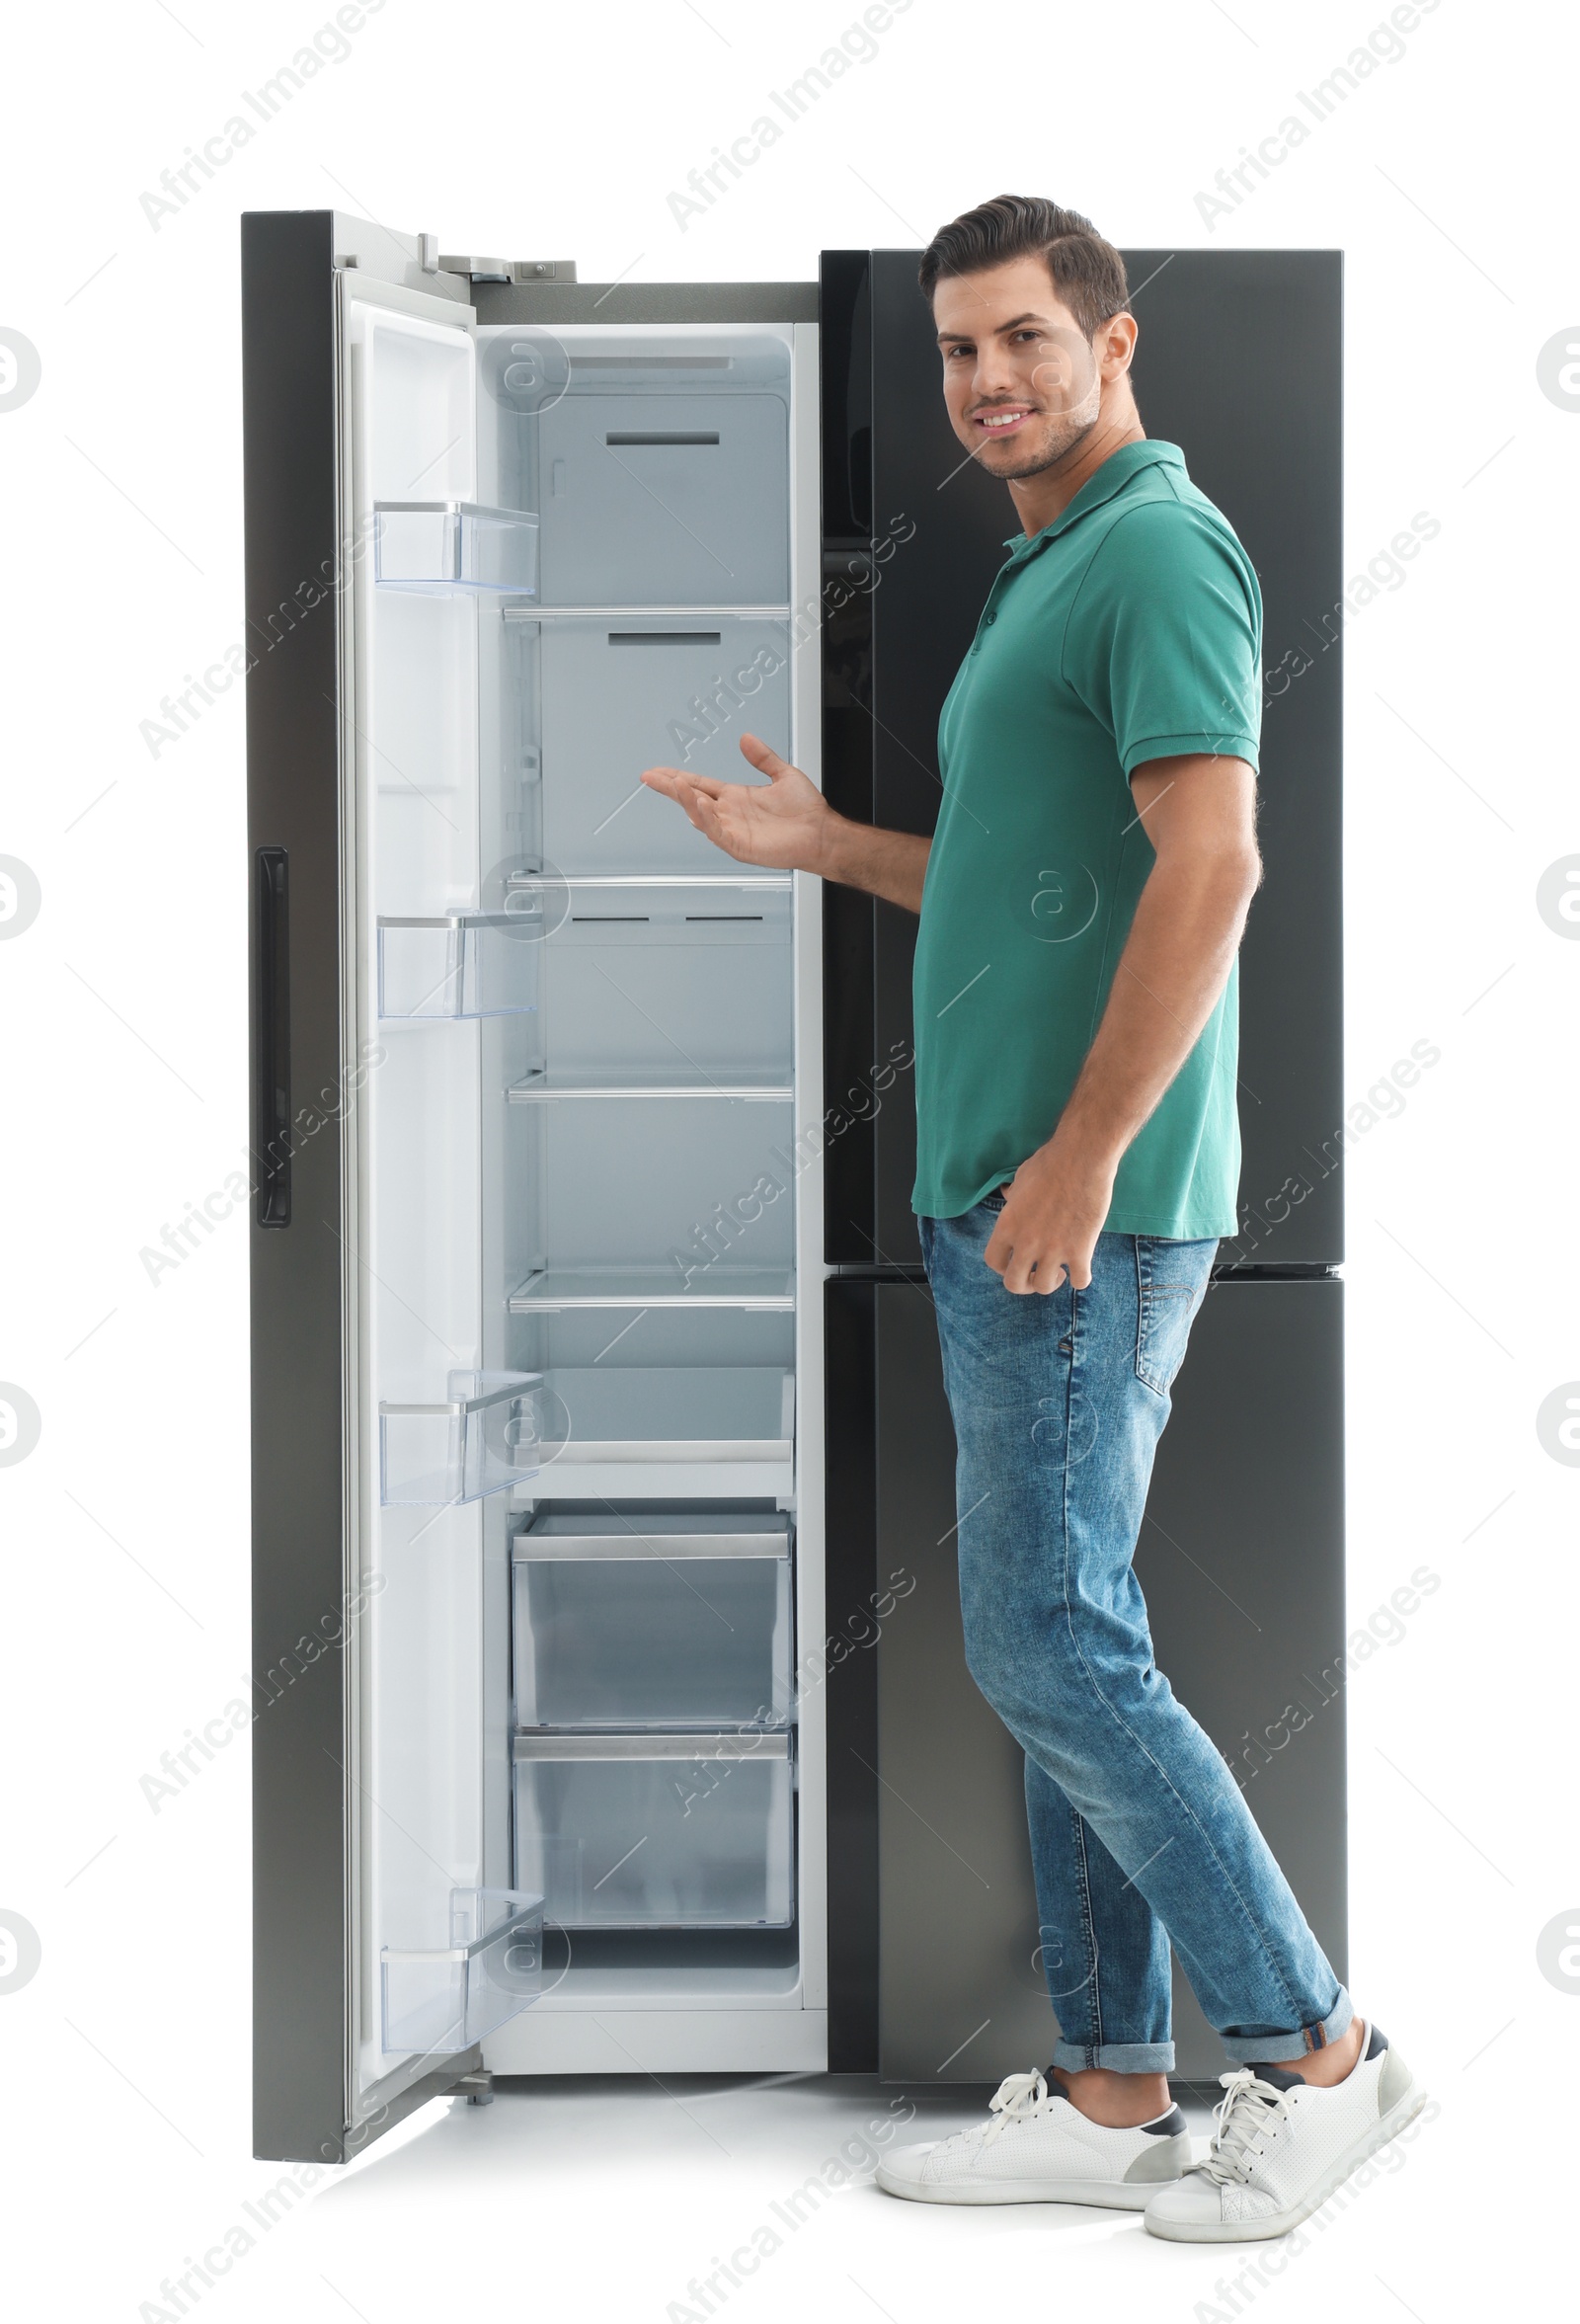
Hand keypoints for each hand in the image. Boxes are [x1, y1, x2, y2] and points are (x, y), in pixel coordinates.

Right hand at [640, 732, 840, 873]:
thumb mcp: (783, 774)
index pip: (700, 784)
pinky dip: (705, 818)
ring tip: (674, 784)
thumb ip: (763, 758)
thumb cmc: (807, 812)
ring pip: (699, 815)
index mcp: (736, 797)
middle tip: (650, 777)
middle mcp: (730, 813)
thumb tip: (747, 738)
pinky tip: (698, 803)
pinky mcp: (739, 845)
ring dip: (685, 799)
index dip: (679, 777)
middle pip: (691, 798)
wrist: (821, 833)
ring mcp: (733, 830)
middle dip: (670, 787)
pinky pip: (716, 831)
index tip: (659, 771)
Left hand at [984, 1135, 1117, 1295]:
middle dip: (1025, 1284)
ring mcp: (1053, 1248)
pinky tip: (1082, 1266)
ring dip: (1051, 1282)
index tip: (1016, 1261)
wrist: (1081, 1158)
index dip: (1003, 1267)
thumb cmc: (1050, 1163)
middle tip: (1036, 1274)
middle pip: (1014, 1284)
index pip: (993, 1261)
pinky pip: (1080, 1282)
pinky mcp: (1080, 1250)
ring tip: (1059, 1269)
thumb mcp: (1020, 1178)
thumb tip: (1008, 1195)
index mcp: (1007, 1225)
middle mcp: (1026, 1242)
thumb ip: (1013, 1196)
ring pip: (1044, 1286)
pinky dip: (1081, 1278)